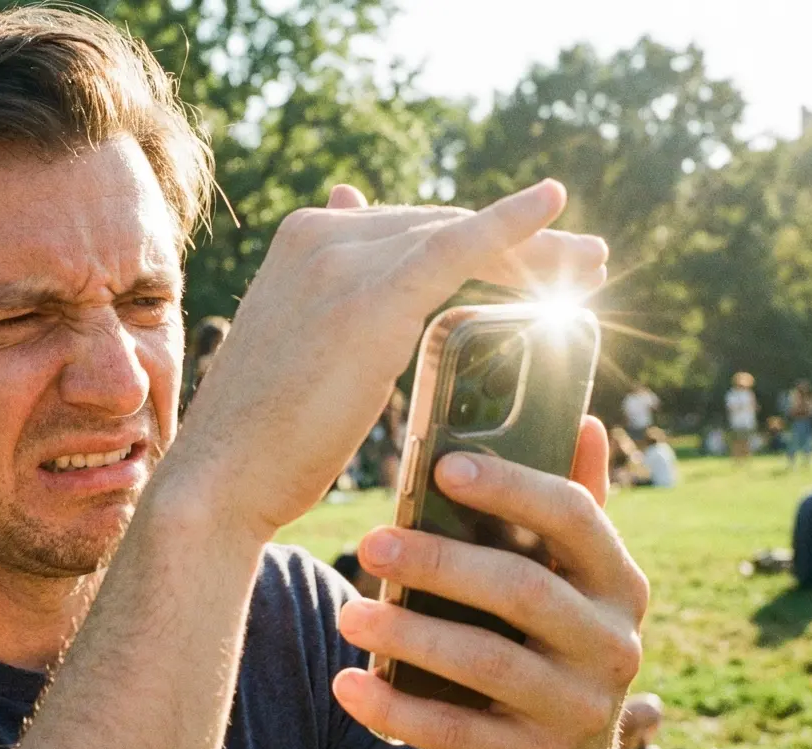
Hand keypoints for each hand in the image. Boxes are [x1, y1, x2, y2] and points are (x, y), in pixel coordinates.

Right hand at [162, 180, 606, 537]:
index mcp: (303, 242)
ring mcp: (341, 259)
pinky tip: (554, 205)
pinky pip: (457, 248)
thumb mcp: (297, 347)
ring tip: (591, 266)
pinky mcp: (370, 296)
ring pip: (460, 238)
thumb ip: (330, 290)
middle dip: (519, 244)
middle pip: (443, 226)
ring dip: (535, 249)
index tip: (534, 257)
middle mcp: (319, 234)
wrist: (220, 482)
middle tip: (585, 262)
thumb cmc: (261, 438)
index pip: (412, 230)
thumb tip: (349, 216)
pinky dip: (512, 224)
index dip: (481, 238)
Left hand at [334, 417, 647, 748]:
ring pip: (487, 661)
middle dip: (439, 563)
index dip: (510, 487)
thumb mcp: (573, 577)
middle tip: (370, 544)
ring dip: (408, 635)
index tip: (441, 467)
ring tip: (348, 615)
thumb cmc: (551, 635)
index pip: (574, 518)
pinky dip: (397, 709)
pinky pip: (459, 732)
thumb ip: (572, 506)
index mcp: (618, 581)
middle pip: (522, 590)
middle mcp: (612, 644)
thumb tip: (579, 421)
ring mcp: (578, 708)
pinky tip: (350, 685)